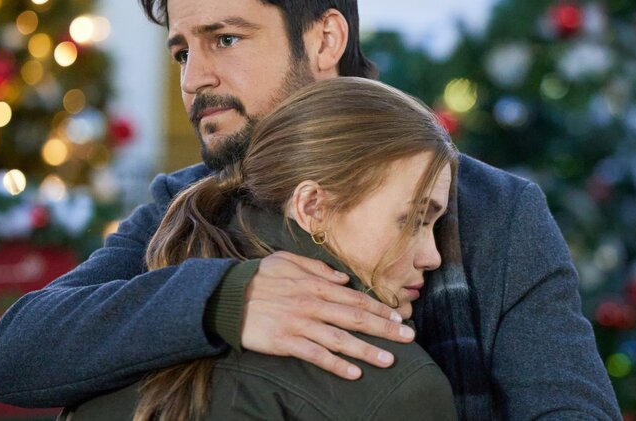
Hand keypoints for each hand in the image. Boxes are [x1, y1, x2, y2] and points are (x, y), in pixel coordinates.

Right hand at [240, 251, 415, 379]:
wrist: (226, 296)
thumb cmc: (258, 277)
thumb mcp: (286, 260)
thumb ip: (317, 268)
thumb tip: (344, 279)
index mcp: (314, 285)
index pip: (355, 298)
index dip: (379, 308)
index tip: (399, 317)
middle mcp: (312, 304)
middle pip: (355, 318)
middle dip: (384, 329)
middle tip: (409, 338)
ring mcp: (299, 324)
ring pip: (340, 339)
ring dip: (367, 350)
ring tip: (389, 360)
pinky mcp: (285, 342)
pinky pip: (315, 356)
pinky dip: (336, 365)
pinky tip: (354, 373)